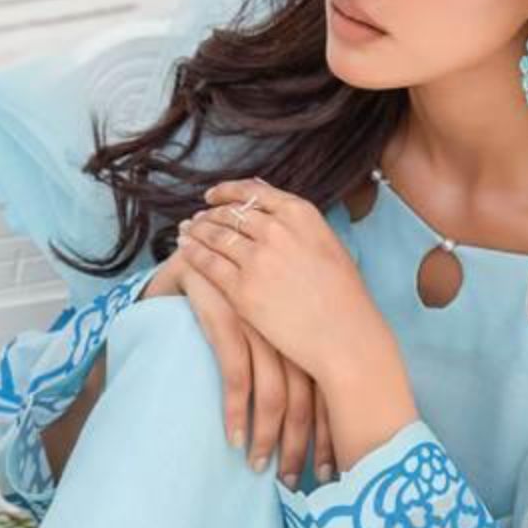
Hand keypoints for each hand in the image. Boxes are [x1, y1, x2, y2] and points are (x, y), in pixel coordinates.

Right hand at [141, 250, 336, 484]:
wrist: (195, 253)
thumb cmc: (237, 302)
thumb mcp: (273, 325)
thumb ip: (295, 357)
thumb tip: (327, 417)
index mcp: (310, 323)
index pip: (330, 386)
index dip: (330, 430)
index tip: (327, 468)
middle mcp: (291, 319)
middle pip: (307, 392)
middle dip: (302, 442)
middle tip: (294, 480)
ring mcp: (259, 316)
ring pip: (273, 388)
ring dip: (267, 435)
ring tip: (259, 468)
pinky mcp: (225, 311)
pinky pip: (235, 371)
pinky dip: (236, 410)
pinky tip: (233, 438)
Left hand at [177, 177, 389, 383]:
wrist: (344, 335)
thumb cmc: (343, 295)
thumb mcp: (328, 244)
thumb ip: (298, 224)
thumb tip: (269, 207)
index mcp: (300, 213)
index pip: (252, 192)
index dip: (227, 192)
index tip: (213, 196)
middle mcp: (276, 229)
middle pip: (230, 214)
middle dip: (209, 214)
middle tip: (197, 218)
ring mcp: (256, 258)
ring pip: (215, 235)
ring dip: (196, 230)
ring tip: (186, 231)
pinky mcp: (241, 288)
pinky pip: (208, 263)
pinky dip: (192, 253)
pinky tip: (184, 249)